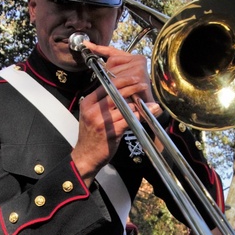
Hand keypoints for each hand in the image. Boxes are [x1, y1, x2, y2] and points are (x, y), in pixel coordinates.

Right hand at [69, 43, 155, 182]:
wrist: (86, 157)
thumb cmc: (92, 136)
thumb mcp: (92, 115)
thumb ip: (103, 103)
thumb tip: (121, 91)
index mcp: (88, 102)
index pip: (106, 84)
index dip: (122, 79)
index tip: (133, 77)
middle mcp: (93, 109)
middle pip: (115, 91)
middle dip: (132, 86)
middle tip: (143, 84)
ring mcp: (102, 120)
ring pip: (124, 105)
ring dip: (138, 103)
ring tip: (148, 101)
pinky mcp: (111, 131)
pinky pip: (129, 119)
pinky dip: (139, 115)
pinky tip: (147, 113)